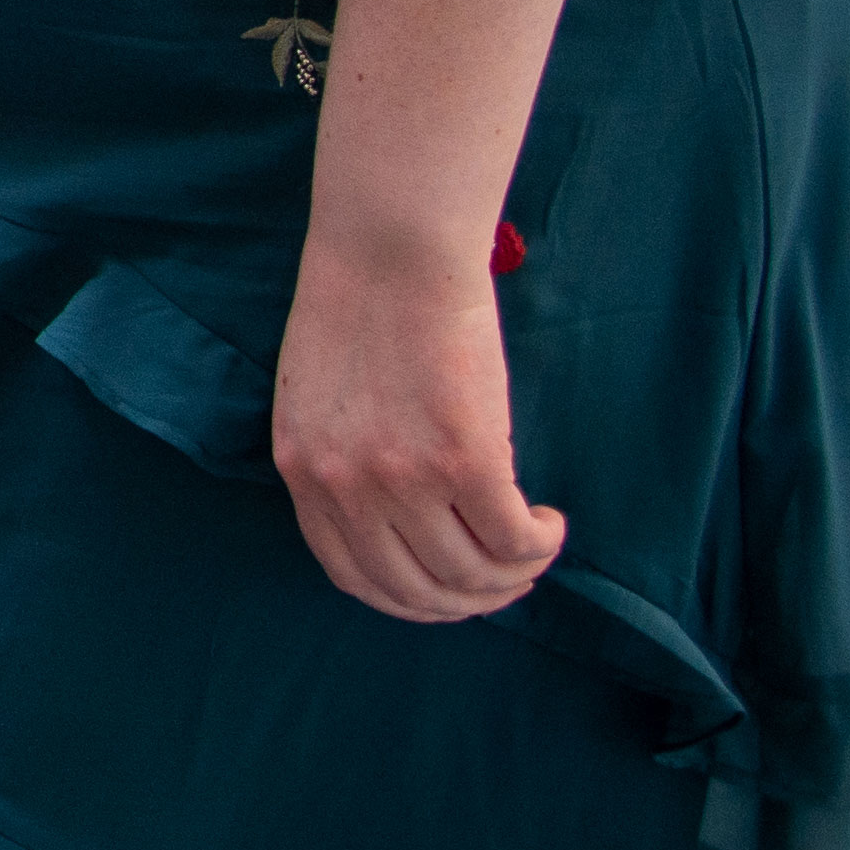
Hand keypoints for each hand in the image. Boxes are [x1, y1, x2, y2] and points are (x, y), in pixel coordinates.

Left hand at [273, 222, 563, 620]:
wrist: (390, 249)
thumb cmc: (361, 309)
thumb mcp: (319, 400)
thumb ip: (343, 463)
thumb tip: (399, 527)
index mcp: (302, 471)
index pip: (354, 577)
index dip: (410, 599)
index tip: (447, 590)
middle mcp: (345, 486)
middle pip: (418, 591)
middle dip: (469, 600)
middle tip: (506, 577)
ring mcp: (403, 478)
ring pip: (471, 575)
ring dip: (514, 574)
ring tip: (532, 544)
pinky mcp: (465, 460)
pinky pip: (514, 541)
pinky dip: (540, 544)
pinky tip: (547, 520)